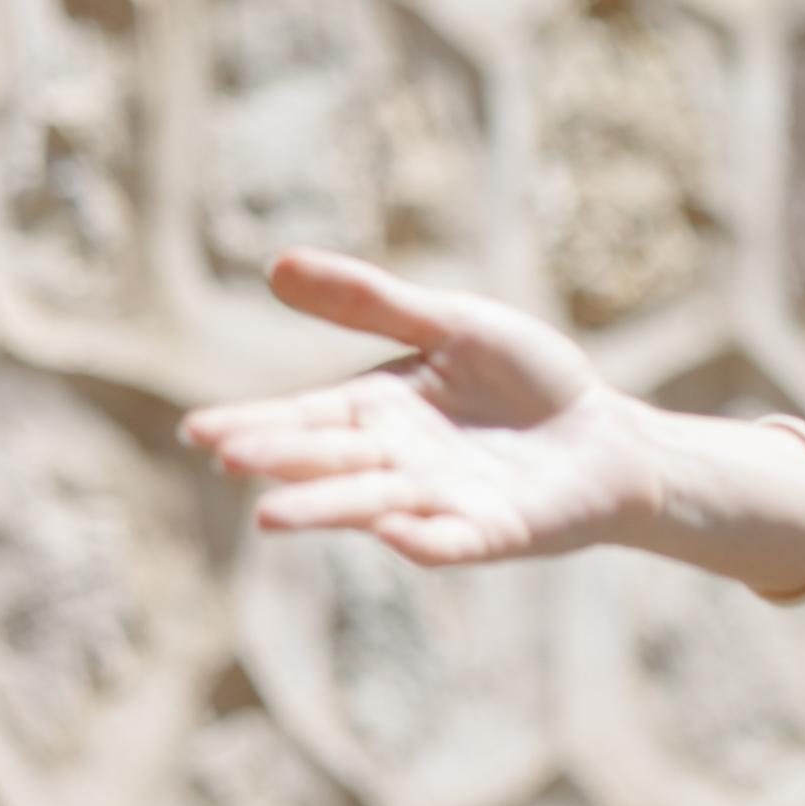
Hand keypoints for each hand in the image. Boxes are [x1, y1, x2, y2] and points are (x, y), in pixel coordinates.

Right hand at [181, 251, 656, 568]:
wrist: (605, 433)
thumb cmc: (527, 380)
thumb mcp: (452, 325)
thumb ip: (372, 302)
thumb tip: (277, 265)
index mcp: (379, 411)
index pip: (305, 418)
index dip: (254, 424)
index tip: (200, 431)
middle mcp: (397, 461)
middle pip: (330, 460)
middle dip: (281, 461)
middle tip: (229, 459)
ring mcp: (441, 501)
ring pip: (375, 505)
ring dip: (328, 509)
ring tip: (273, 517)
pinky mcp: (491, 532)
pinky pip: (452, 540)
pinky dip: (425, 539)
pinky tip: (397, 532)